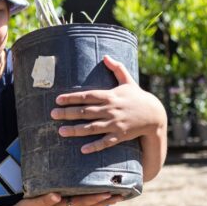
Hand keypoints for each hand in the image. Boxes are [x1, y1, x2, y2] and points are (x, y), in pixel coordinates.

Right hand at [11, 192, 122, 205]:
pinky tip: (97, 199)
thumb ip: (44, 200)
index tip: (109, 192)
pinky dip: (92, 202)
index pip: (83, 201)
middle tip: (122, 195)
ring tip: (116, 197)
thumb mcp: (33, 204)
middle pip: (91, 205)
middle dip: (106, 200)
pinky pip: (82, 205)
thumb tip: (57, 196)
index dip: (96, 197)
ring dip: (103, 202)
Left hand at [50, 55, 166, 153]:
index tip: (57, 99)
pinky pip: (105, 142)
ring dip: (76, 130)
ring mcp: (115, 123)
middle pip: (85, 111)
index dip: (71, 97)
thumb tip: (105, 56)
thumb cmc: (138, 97)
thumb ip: (117, 68)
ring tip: (61, 131)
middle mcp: (110, 109)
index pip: (87, 96)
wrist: (154, 115)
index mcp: (110, 96)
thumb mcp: (128, 81)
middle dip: (68, 113)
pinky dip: (95, 146)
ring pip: (92, 128)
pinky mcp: (120, 135)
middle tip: (52, 115)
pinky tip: (82, 149)